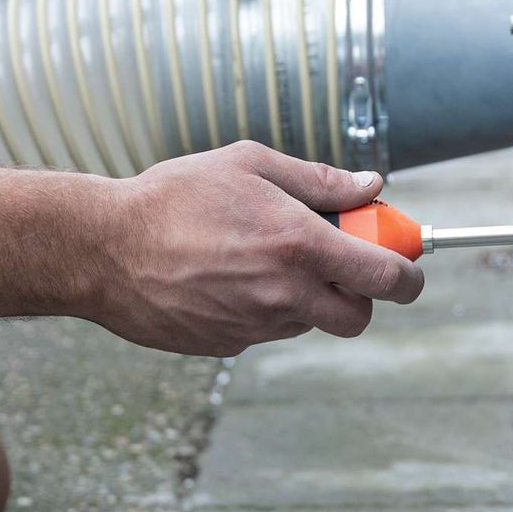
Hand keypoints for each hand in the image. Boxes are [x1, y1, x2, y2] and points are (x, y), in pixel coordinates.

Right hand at [89, 142, 423, 355]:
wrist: (103, 249)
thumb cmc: (174, 196)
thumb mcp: (248, 165)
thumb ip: (318, 180)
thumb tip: (371, 187)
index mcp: (299, 243)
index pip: (386, 276)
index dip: (409, 273)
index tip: (408, 264)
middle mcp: (284, 293)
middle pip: (358, 317)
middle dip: (360, 294)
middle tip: (336, 262)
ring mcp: (256, 326)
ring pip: (310, 323)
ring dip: (306, 298)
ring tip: (260, 257)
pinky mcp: (228, 346)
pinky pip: (266, 331)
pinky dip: (263, 310)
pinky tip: (225, 277)